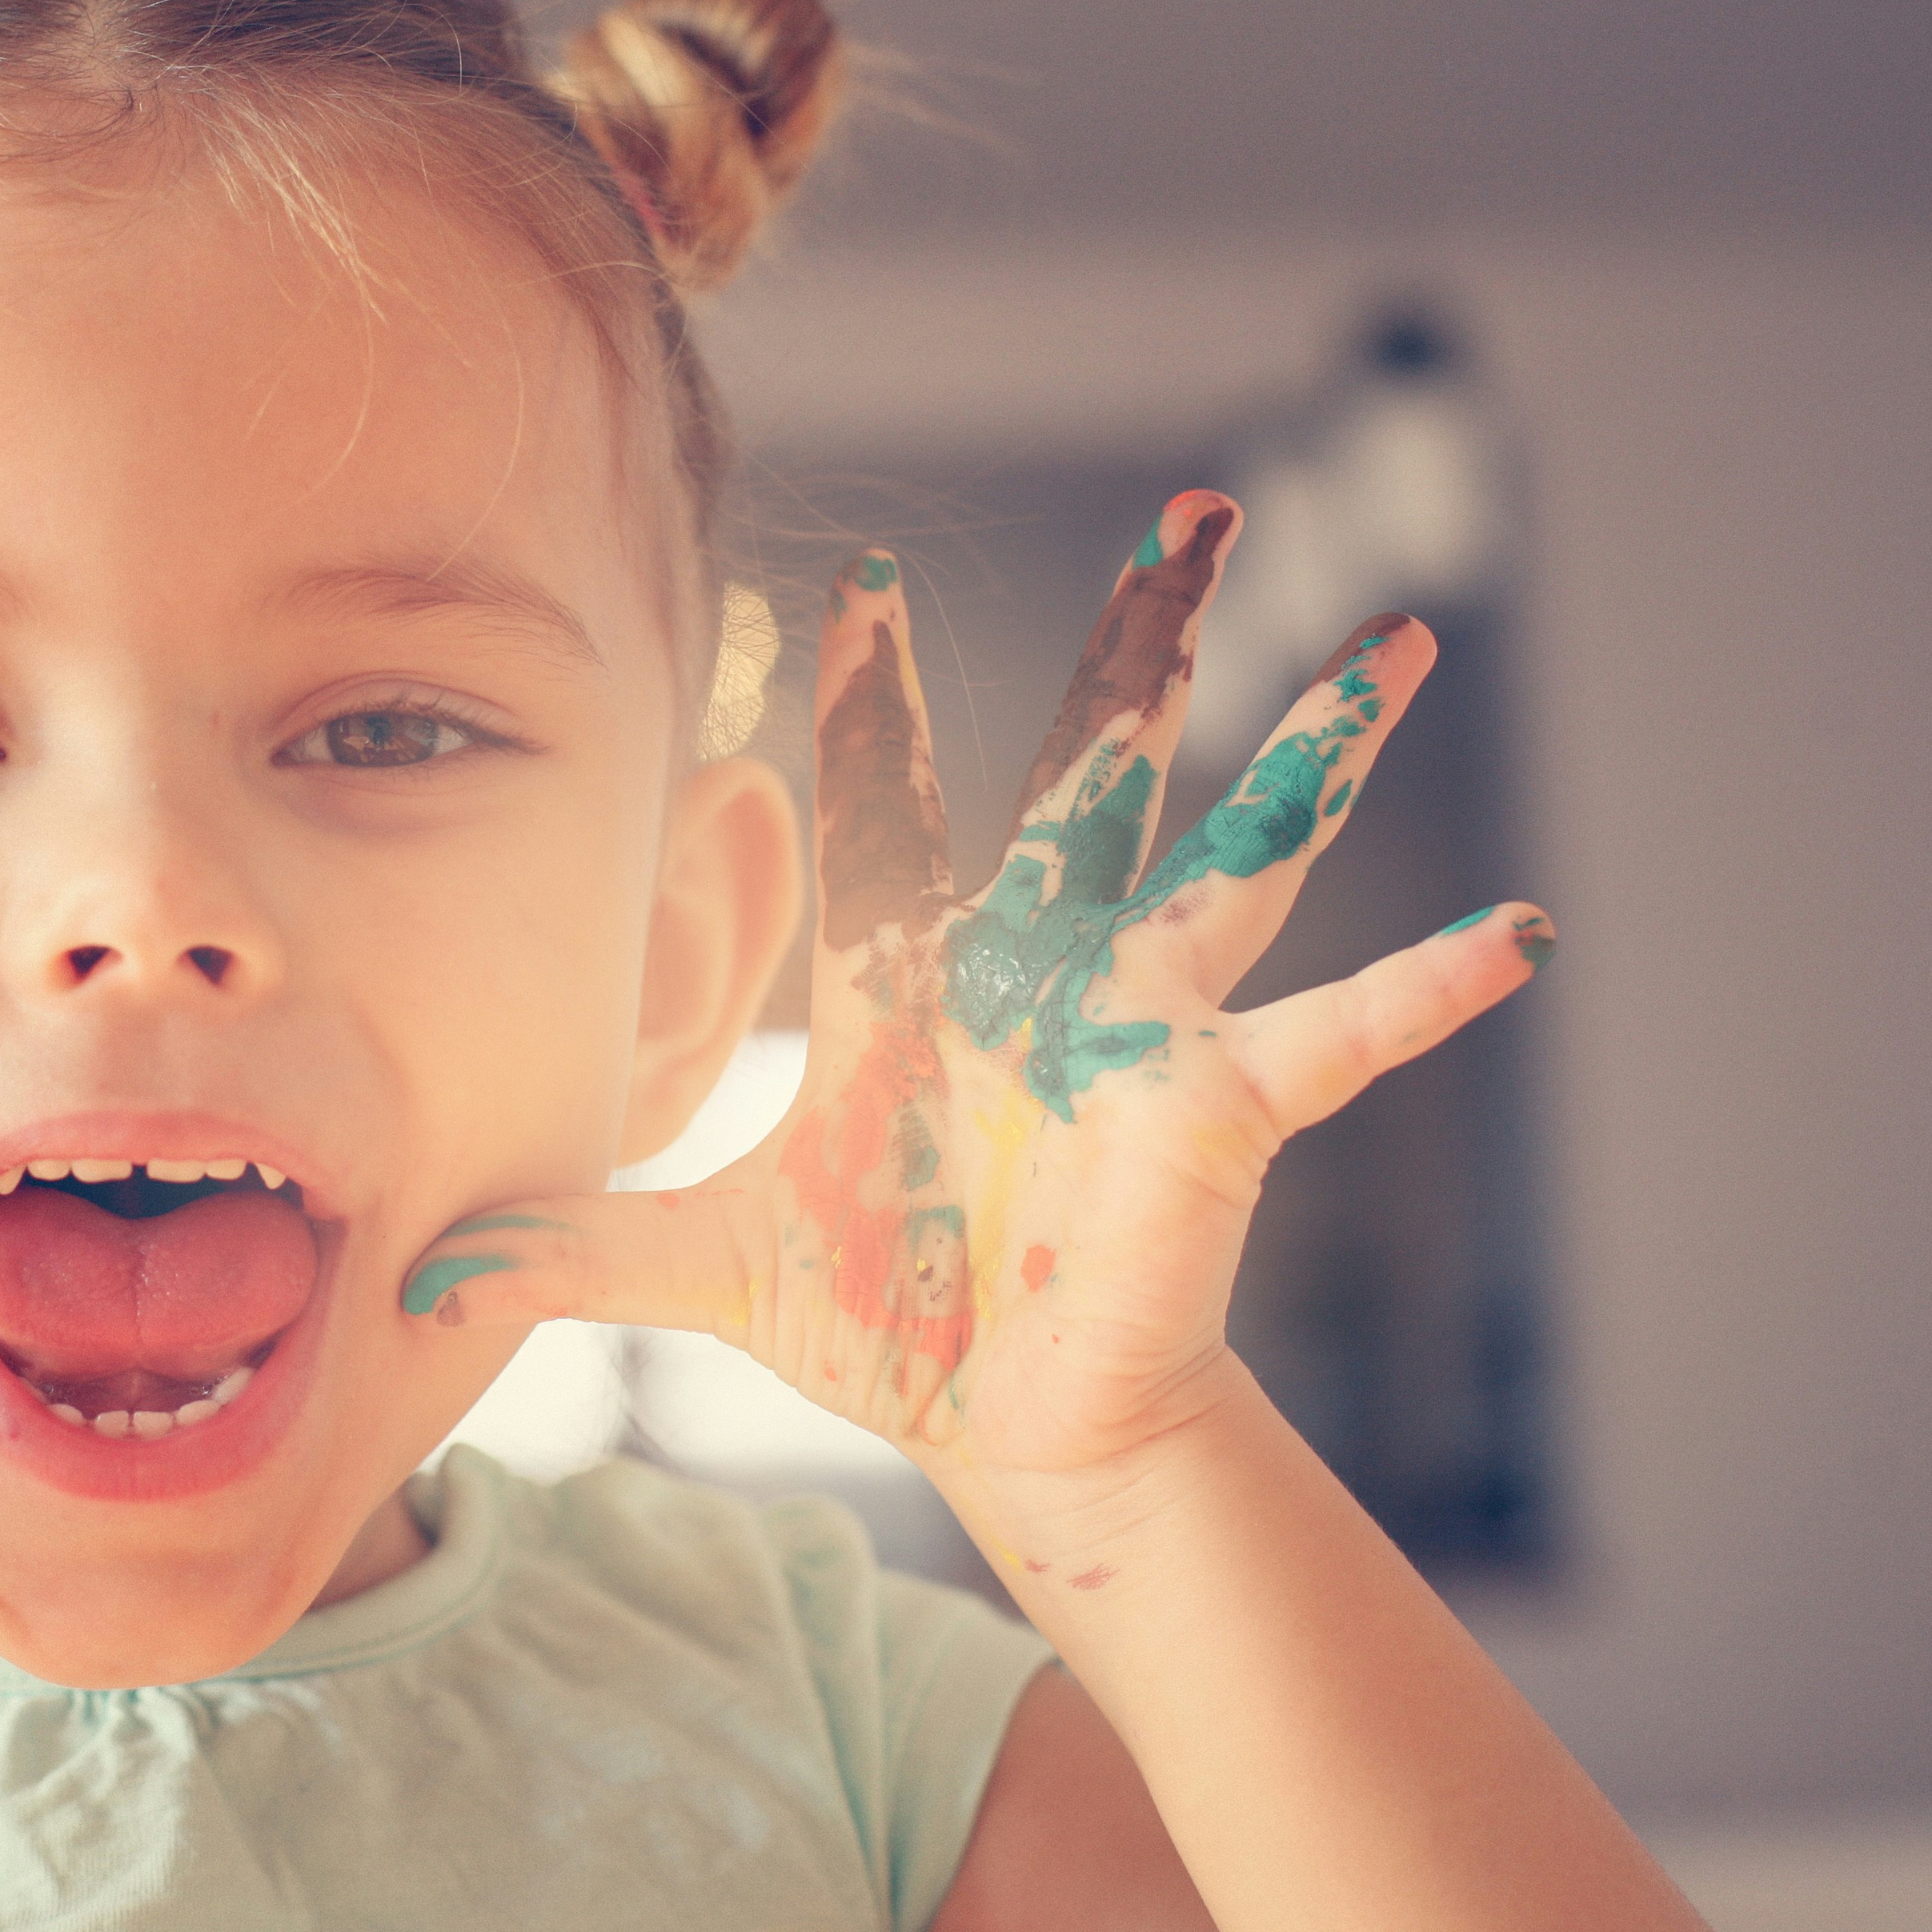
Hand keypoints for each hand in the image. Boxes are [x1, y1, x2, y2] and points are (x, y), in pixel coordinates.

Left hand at [405, 491, 1550, 1490]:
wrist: (1005, 1423)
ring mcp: (1139, 1027)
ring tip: (1397, 642)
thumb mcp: (705, 1267)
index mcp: (917, 983)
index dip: (864, 700)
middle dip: (1138, 645)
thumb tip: (419, 1273)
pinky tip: (1512, 938)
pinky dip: (1423, 992)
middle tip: (1189, 507)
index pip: (880, 808)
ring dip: (1315, 753)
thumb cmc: (878, 1318)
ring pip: (1237, 854)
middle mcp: (1039, 971)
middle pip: (1090, 772)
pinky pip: (1334, 1036)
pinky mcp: (1214, 1110)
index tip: (850, 577)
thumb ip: (569, 1252)